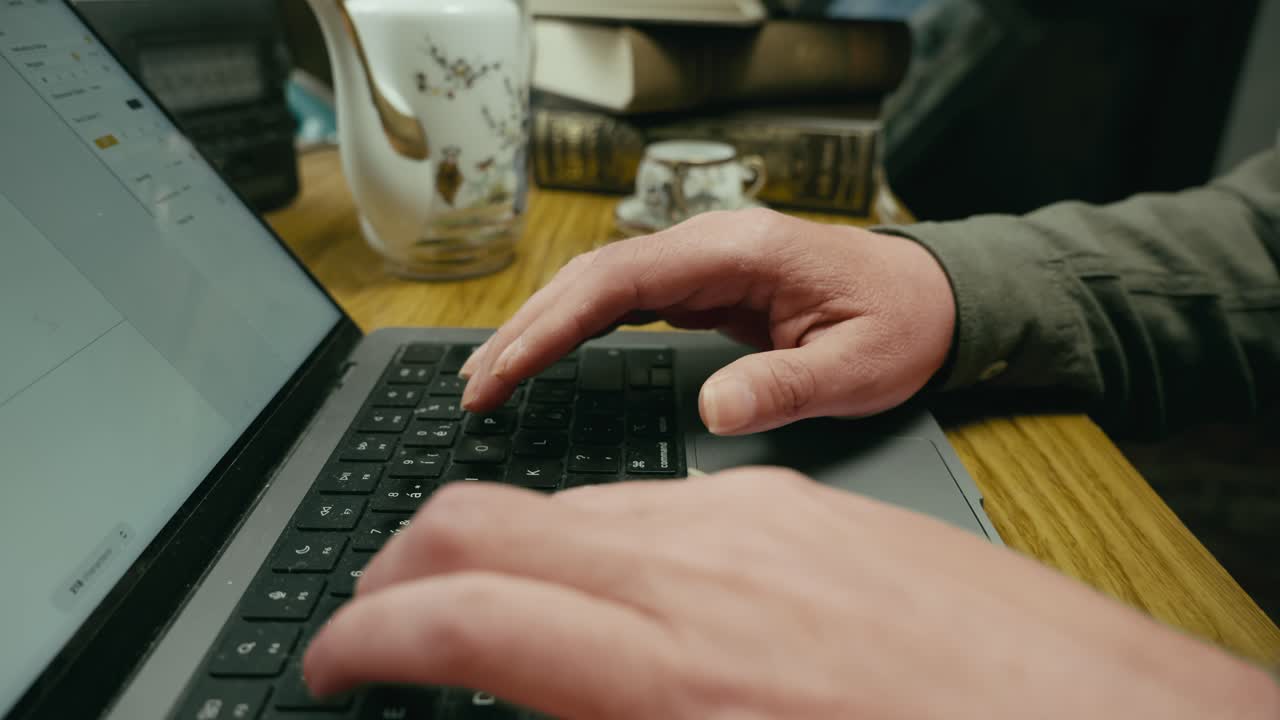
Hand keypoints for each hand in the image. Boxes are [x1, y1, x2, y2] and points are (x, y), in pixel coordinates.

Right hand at [303, 471, 1279, 718]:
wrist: (1101, 719)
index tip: (330, 658)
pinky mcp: (794, 501)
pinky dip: (596, 543)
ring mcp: (746, 518)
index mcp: (672, 672)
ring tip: (483, 606)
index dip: (364, 634)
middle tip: (376, 621)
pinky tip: (612, 587)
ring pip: (566, 507)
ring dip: (500, 551)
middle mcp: (694, 570)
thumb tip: (540, 694)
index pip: (458, 616)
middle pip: (484, 524)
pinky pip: (653, 506)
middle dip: (401, 568)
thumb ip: (614, 715)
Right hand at [458, 209, 956, 433]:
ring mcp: (703, 260)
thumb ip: (786, 387)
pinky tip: (545, 355)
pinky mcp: (704, 282)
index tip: (504, 369)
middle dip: (526, 328)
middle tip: (474, 388)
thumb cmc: (899, 325)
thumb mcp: (858, 368)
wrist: (931, 298)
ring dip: (541, 326)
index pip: (620, 280)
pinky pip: (623, 300)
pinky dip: (575, 327)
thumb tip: (714, 412)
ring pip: (598, 284)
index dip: (552, 325)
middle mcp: (710, 244)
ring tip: (490, 376)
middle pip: (592, 276)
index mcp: (740, 251)